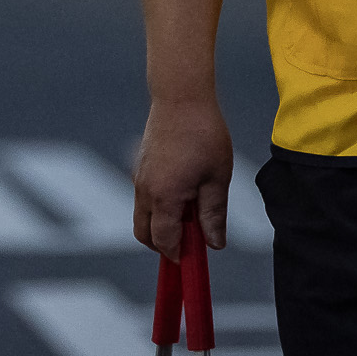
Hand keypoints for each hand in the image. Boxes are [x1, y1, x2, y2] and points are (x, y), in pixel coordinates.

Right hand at [132, 93, 233, 258]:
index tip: (194, 260)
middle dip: (163, 245)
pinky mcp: (140, 165)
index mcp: (164, 197)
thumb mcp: (217, 178)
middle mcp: (144, 190)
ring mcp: (139, 176)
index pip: (164, 241)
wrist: (180, 95)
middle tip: (191, 241)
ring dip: (162, 223)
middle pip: (144, 234)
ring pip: (143, 215)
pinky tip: (184, 189)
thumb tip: (214, 245)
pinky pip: (144, 197)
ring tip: (192, 209)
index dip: (178, 256)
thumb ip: (213, 215)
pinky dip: (159, 206)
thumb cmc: (204, 135)